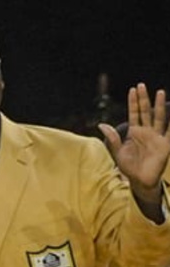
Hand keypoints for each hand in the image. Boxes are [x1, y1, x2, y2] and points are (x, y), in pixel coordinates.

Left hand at [100, 83, 169, 204]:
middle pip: (145, 112)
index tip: (132, 89)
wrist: (139, 181)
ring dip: (158, 105)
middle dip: (143, 99)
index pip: (134, 113)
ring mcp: (157, 137)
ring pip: (159, 117)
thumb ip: (112, 138)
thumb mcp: (118, 152)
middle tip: (141, 85)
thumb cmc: (129, 166)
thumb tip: (101, 124)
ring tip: (159, 92)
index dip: (133, 102)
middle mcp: (147, 132)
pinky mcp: (165, 145)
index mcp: (135, 132)